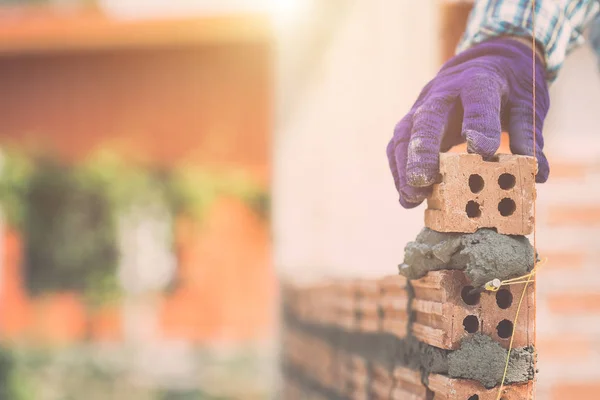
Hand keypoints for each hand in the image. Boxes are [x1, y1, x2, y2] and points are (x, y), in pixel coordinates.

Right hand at [387, 38, 549, 208]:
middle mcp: (444, 92)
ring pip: (405, 134)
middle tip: (423, 181)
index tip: (481, 152)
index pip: (477, 99)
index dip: (477, 124)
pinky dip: (399, 171)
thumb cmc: (509, 86)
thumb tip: (537, 174)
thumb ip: (528, 135)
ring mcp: (422, 106)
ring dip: (405, 167)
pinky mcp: (412, 121)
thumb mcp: (528, 104)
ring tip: (411, 198)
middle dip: (422, 151)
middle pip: (427, 119)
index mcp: (479, 80)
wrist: (486, 61)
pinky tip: (407, 197)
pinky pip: (397, 145)